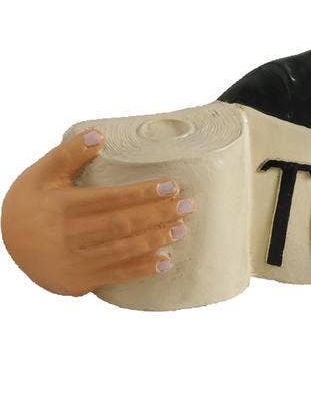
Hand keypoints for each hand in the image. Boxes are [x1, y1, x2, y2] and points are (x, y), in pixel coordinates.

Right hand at [1, 130, 194, 295]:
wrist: (6, 241)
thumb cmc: (32, 200)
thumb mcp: (44, 173)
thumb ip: (70, 153)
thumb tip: (98, 133)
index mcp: (62, 208)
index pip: (110, 200)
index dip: (142, 194)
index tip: (172, 186)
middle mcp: (67, 238)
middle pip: (121, 226)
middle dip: (157, 216)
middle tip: (188, 206)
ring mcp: (71, 263)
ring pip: (121, 251)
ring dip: (154, 241)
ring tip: (182, 229)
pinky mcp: (76, 282)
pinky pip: (114, 275)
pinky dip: (141, 269)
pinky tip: (165, 261)